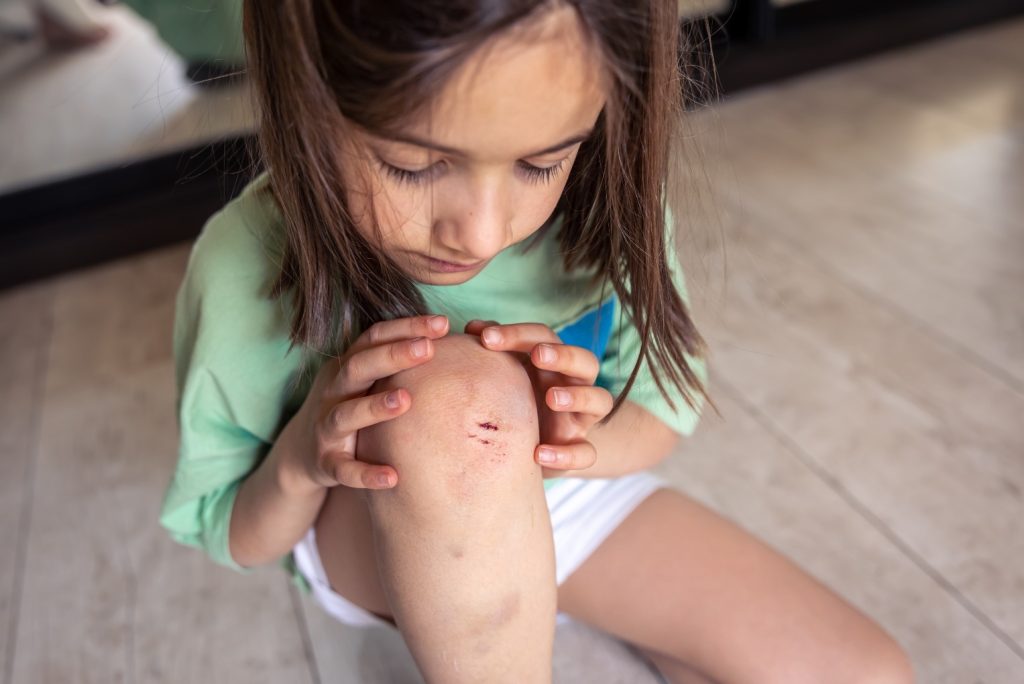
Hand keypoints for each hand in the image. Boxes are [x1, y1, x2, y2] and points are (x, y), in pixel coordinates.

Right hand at [285, 314, 449, 490]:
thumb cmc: (351, 407)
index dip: (405, 327)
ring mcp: (327, 428)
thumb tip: (452, 339)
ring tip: (405, 400)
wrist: (303, 453)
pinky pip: (344, 469)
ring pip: (346, 415)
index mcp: (348, 368)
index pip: (374, 337)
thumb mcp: (366, 381)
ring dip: (374, 407)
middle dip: (392, 356)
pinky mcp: (326, 462)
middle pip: (358, 367)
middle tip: (428, 349)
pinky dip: (365, 474)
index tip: (441, 323)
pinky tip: (392, 477)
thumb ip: (397, 362)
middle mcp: (335, 392)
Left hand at [464, 319, 612, 476]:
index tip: (487, 339)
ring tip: (552, 398)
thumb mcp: (507, 374)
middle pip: (585, 361)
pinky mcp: (577, 447)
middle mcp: (574, 384)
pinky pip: (586, 452)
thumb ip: (494, 350)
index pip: (545, 337)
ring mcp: (580, 417)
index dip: (519, 334)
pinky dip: (567, 454)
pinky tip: (539, 454)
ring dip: (578, 396)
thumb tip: (474, 327)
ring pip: (600, 400)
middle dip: (564, 355)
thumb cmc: (516, 400)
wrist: (533, 445)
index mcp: (554, 361)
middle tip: (538, 355)